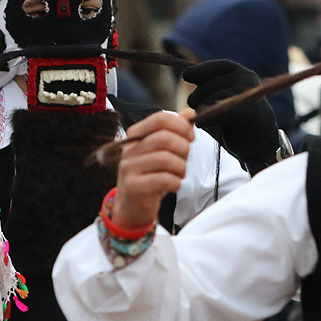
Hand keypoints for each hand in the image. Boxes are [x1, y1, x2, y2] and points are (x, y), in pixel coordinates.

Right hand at [113, 111, 193, 229]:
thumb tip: (189, 114)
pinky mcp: (133, 186)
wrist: (133, 205)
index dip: (181, 126)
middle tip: (185, 159)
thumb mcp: (161, 150)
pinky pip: (163, 179)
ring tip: (180, 174)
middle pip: (164, 138)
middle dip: (183, 148)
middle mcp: (130, 149)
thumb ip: (174, 131)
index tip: (191, 137)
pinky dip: (176, 182)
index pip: (160, 119)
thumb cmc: (150, 175)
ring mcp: (129, 167)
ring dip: (181, 167)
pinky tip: (174, 184)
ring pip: (165, 159)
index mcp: (136, 134)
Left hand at [182, 60, 279, 173]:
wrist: (258, 140)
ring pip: (213, 97)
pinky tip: (200, 124)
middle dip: (197, 96)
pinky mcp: (247, 112)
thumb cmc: (234, 119)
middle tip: (194, 108)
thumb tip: (185, 75)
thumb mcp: (220, 97)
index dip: (200, 70)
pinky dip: (207, 119)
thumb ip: (206, 87)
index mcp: (242, 74)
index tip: (186, 76)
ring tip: (200, 118)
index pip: (219, 67)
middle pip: (211, 84)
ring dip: (200, 109)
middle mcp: (247, 80)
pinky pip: (220, 111)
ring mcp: (248, 95)